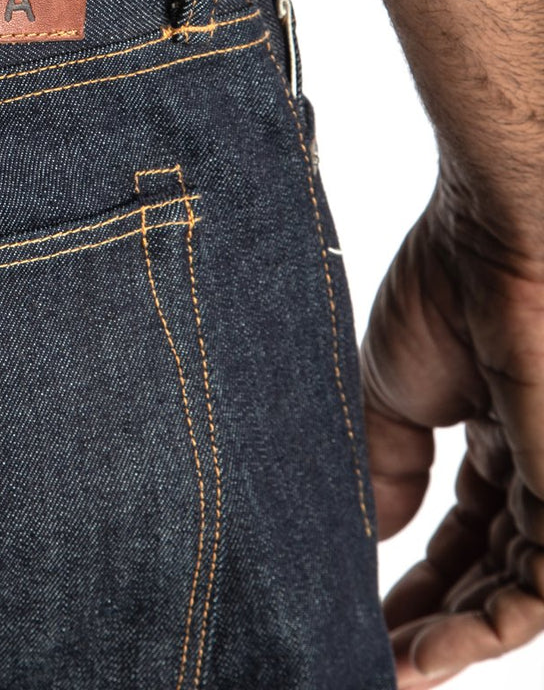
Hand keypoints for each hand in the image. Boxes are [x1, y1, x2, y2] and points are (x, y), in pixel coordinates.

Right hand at [361, 173, 543, 685]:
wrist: (497, 240)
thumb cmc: (442, 293)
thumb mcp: (391, 391)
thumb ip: (386, 464)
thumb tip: (373, 532)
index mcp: (492, 431)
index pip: (461, 527)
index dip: (416, 572)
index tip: (362, 607)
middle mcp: (535, 466)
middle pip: (488, 567)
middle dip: (433, 616)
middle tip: (372, 653)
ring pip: (518, 592)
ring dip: (453, 638)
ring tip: (391, 668)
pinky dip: (485, 631)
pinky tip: (424, 654)